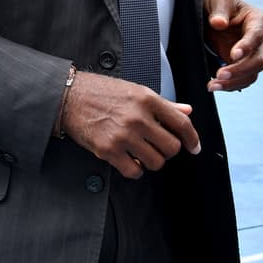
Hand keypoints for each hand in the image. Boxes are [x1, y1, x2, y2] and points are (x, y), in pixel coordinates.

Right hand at [60, 72, 200, 179]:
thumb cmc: (100, 92)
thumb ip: (163, 104)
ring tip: (140, 151)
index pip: (181, 124)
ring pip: (155, 162)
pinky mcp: (108, 150)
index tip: (193, 147)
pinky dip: (135, 169)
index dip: (192, 139)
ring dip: (151, 160)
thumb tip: (186, 111)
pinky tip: (129, 159)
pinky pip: (134, 171)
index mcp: (146, 99)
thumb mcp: (134, 91)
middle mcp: (137, 117)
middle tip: (157, 146)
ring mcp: (123, 135)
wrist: (68, 97)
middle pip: (171, 148)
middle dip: (167, 151)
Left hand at [204, 0, 262, 91]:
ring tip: (212, 85)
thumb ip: (219, 11)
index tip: (233, 55)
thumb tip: (219, 23)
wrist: (219, 14)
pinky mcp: (246, 65)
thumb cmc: (221, 4)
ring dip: (233, 82)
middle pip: (258, 60)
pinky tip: (216, 86)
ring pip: (252, 74)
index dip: (247, 46)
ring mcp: (256, 54)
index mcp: (259, 20)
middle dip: (239, 70)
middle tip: (219, 75)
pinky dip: (231, 85)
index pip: (257, 36)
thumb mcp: (218, 1)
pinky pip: (244, 79)